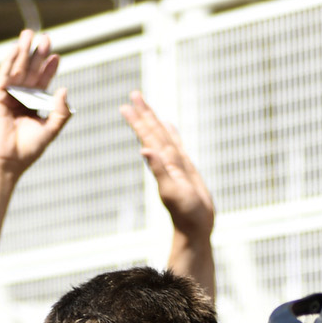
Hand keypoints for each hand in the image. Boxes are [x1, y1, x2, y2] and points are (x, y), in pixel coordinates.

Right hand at [0, 31, 71, 176]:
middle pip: (31, 70)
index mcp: (33, 104)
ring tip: (30, 34)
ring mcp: (8, 95)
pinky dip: (9, 61)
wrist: (7, 161)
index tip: (57, 56)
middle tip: (46, 37)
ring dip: (23, 51)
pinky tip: (16, 49)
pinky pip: (3, 75)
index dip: (49, 68)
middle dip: (38, 54)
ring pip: (17, 68)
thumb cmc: (27, 150)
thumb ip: (60, 112)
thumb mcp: (50, 130)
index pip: (43, 81)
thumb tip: (64, 89)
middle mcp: (21, 97)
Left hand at [121, 92, 213, 238]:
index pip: (148, 137)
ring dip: (154, 120)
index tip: (126, 105)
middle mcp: (167, 161)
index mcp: (162, 163)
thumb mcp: (171, 191)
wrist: (195, 228)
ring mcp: (176, 165)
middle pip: (154, 132)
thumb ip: (158, 170)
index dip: (138, 121)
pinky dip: (172, 134)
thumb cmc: (185, 213)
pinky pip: (177, 146)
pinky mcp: (186, 169)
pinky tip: (168, 125)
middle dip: (144, 113)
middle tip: (133, 94)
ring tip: (145, 104)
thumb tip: (143, 150)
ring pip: (164, 136)